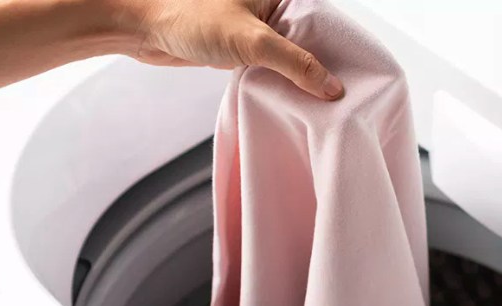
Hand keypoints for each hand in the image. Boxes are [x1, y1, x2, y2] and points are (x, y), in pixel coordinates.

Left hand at [111, 0, 343, 99]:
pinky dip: (285, 80)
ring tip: (324, 100)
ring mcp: (259, 25)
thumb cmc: (189, 19)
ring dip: (304, 76)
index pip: (323, 18)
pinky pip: (276, 64)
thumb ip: (294, 63)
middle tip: (343, 94)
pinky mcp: (246, 45)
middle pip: (312, 38)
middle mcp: (273, 4)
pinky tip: (296, 98)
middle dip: (324, 65)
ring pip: (294, 53)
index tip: (358, 73)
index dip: (341, 44)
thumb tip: (331, 87)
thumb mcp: (251, 41)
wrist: (143, 30)